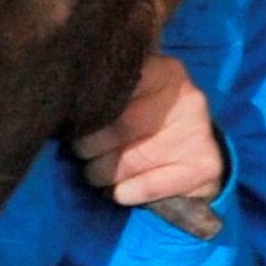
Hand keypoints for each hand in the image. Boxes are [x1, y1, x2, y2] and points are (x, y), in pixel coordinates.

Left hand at [73, 55, 224, 207]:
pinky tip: (118, 190)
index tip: (73, 117)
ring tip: (96, 171)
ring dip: (101, 173)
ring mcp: (197, 133)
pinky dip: (122, 192)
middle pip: (118, 126)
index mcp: (165, 72)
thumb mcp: (133, 99)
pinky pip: (145, 186)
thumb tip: (63, 102)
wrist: (198, 159)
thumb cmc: (150, 124)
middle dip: (88, 146)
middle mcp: (186, 99)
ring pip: (128, 161)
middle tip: (82, 152)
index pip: (117, 84)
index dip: (89, 106)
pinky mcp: (203, 167)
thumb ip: (107, 94)